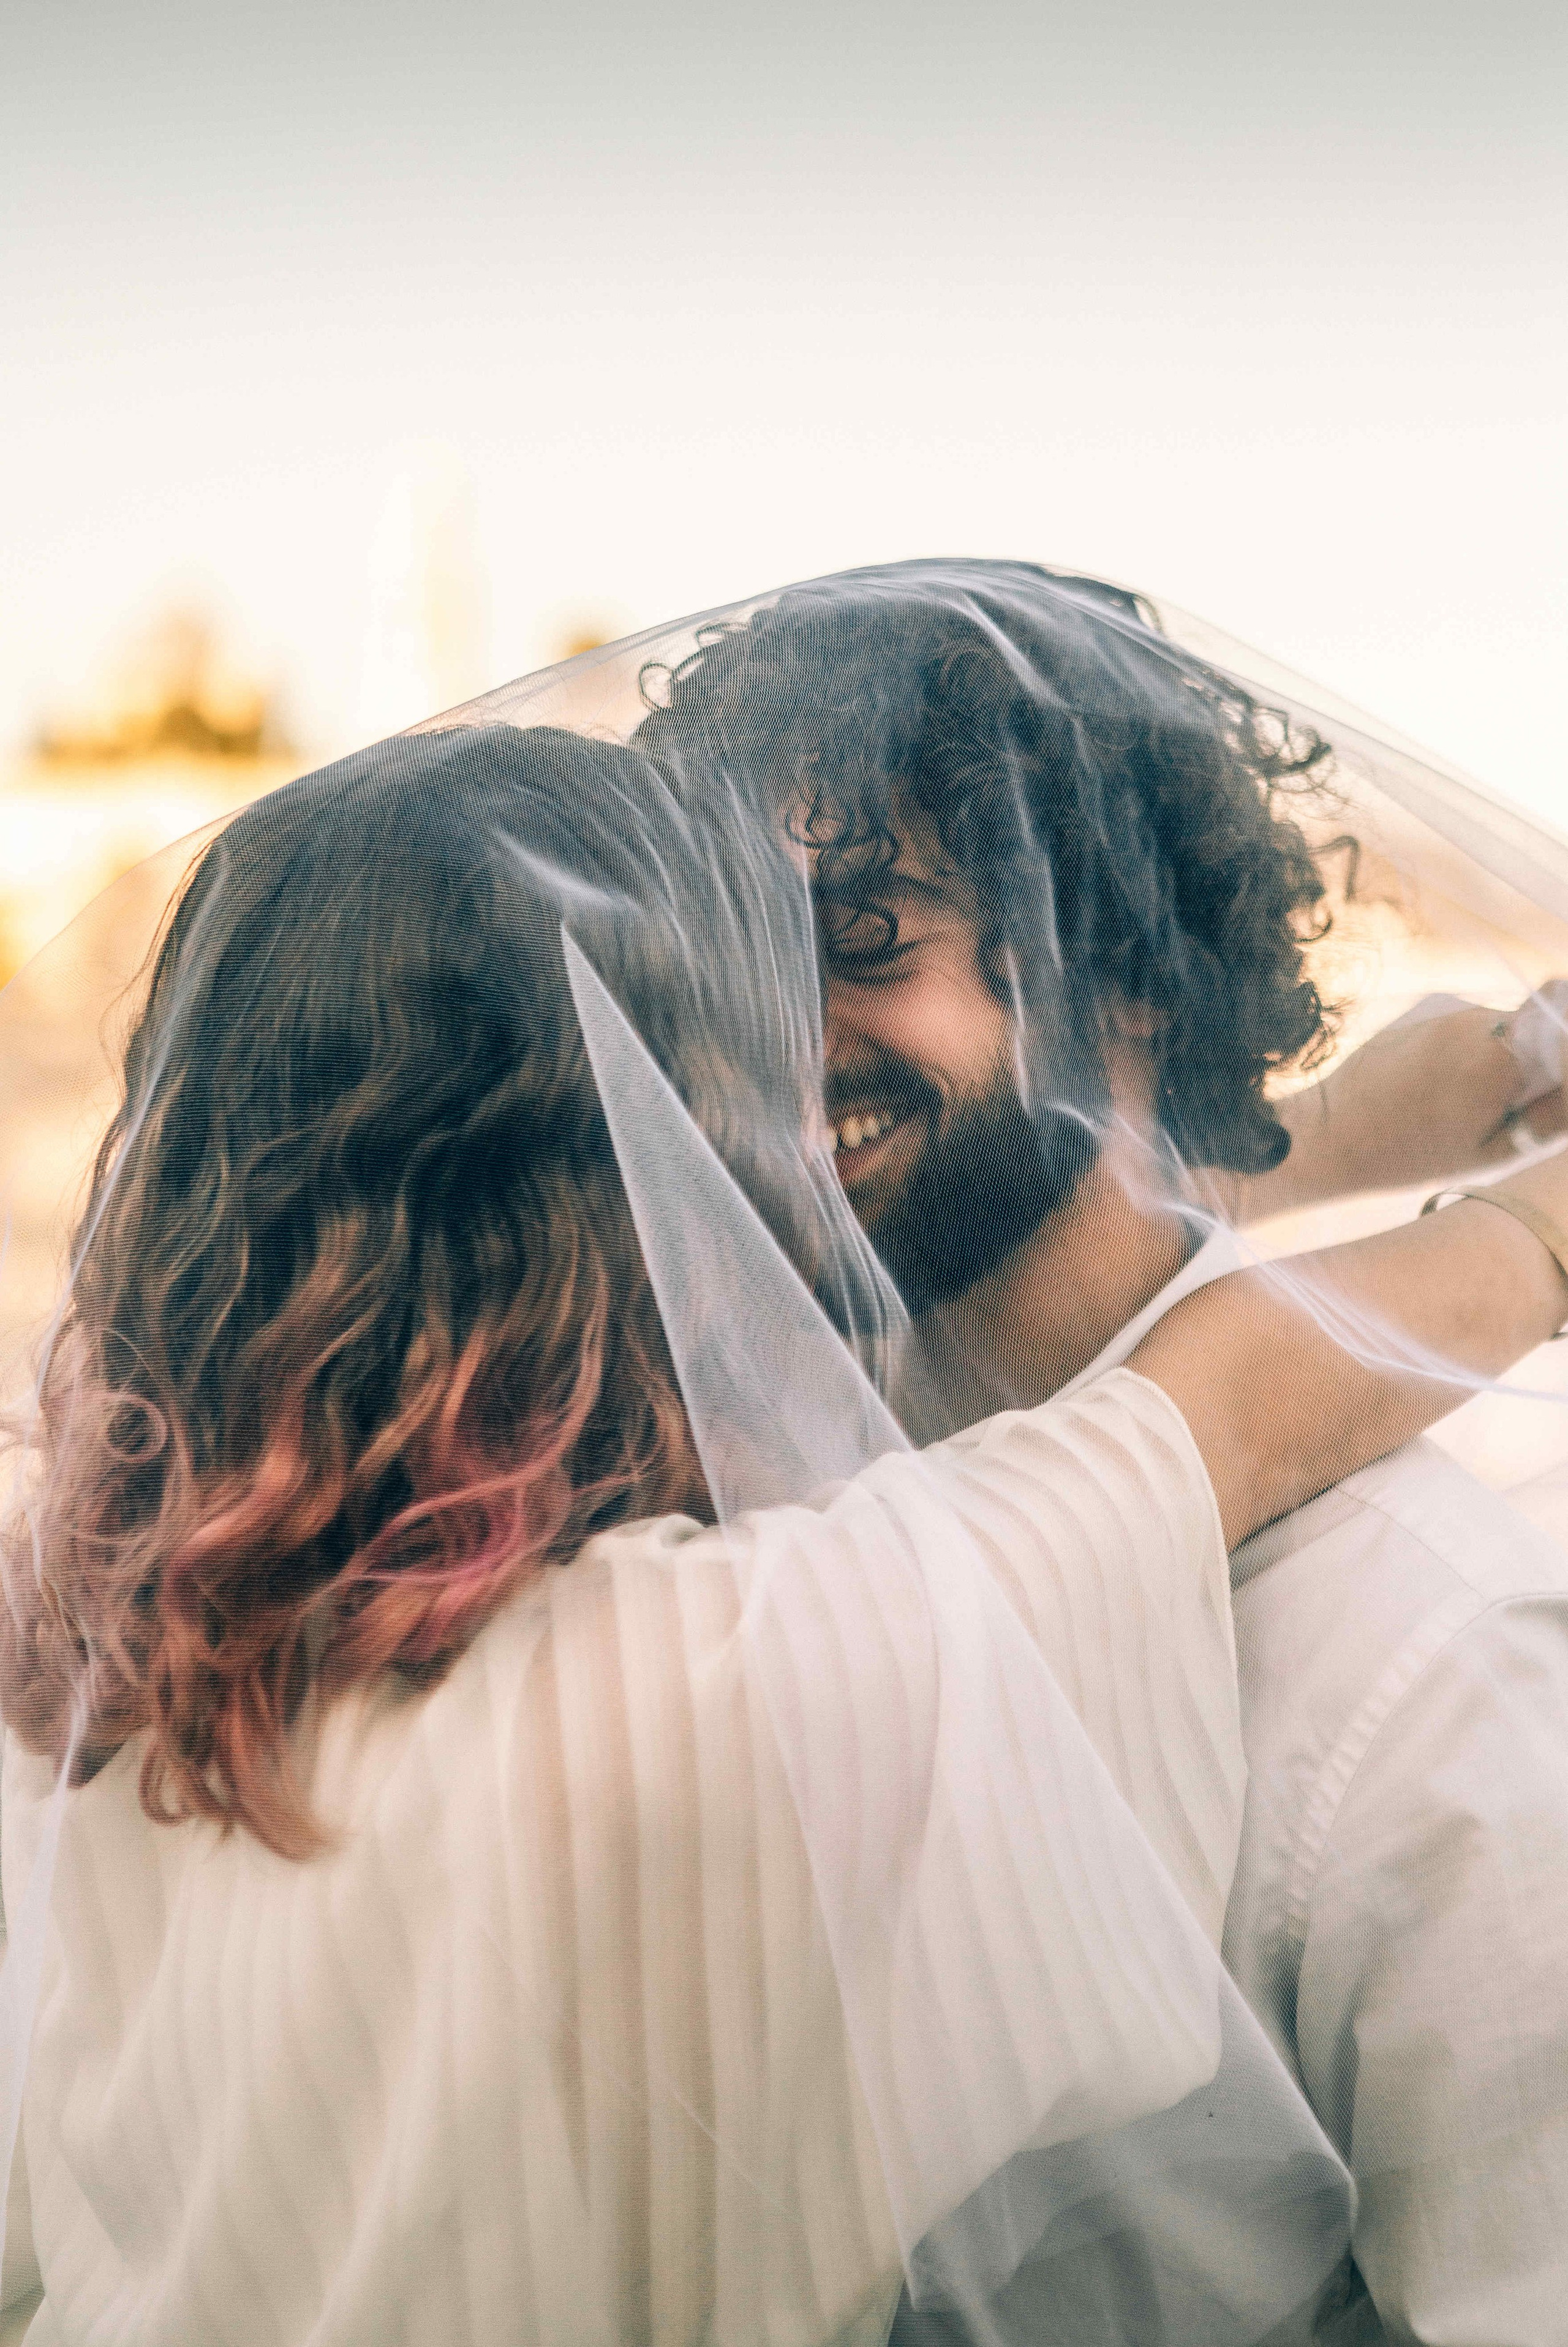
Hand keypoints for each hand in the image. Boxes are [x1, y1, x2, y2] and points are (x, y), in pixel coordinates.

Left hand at [1234, 991, 1567, 1224]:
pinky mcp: (1423, 1009)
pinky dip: (1467, 1050)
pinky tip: (1435, 1084)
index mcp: (1501, 1057)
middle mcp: (1476, 1021)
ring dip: (1499, 1056)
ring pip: (1502, 1026)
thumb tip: (1565, 1084)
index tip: (1551, 1088)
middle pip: (1539, 1025)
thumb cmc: (1409, 1154)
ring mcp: (1446, 1010)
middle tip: (1504, 1104)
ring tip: (1460, 1099)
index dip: (1562, 1056)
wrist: (1327, 1132)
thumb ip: (1550, 1113)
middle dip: (1538, 1059)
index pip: (1564, 1022)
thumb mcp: (1492, 1150)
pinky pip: (1465, 1025)